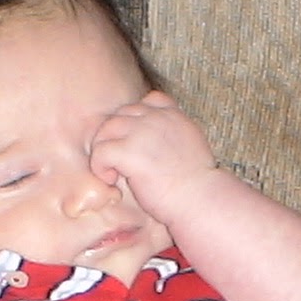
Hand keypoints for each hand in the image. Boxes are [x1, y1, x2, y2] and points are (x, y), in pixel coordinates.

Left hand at [88, 91, 222, 223]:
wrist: (200, 200)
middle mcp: (157, 118)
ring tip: (113, 172)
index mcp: (174, 116)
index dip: (136, 120)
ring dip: (104, 150)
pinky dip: (100, 167)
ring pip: (106, 129)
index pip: (148, 101)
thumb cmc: (197, 185)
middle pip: (121, 114)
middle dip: (115, 137)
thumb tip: (155, 144)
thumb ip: (173, 136)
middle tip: (119, 162)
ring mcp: (142, 132)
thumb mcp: (191, 147)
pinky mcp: (128, 151)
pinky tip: (112, 181)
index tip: (137, 144)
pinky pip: (100, 151)